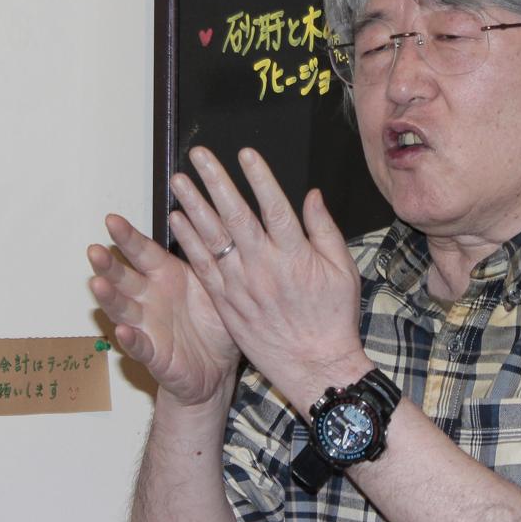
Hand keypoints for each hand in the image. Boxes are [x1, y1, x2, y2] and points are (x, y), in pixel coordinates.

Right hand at [88, 212, 240, 407]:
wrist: (219, 366)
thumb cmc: (213, 321)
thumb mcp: (214, 283)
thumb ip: (207, 256)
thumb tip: (214, 217)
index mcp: (166, 275)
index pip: (143, 252)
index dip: (127, 237)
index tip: (111, 220)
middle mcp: (151, 298)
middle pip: (124, 278)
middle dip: (108, 265)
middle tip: (95, 250)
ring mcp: (148, 326)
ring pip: (123, 310)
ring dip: (109, 298)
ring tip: (97, 284)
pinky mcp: (154, 354)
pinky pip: (140, 346)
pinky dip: (130, 339)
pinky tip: (122, 331)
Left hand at [172, 147, 368, 408]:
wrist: (316, 367)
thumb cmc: (334, 318)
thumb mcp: (343, 270)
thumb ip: (325, 229)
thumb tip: (312, 195)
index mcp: (295, 255)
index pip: (274, 207)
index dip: (259, 178)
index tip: (245, 153)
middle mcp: (264, 267)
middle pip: (236, 216)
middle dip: (216, 181)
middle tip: (200, 156)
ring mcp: (242, 286)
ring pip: (213, 239)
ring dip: (194, 206)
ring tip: (179, 181)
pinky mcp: (227, 304)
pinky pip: (203, 268)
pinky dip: (189, 243)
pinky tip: (177, 220)